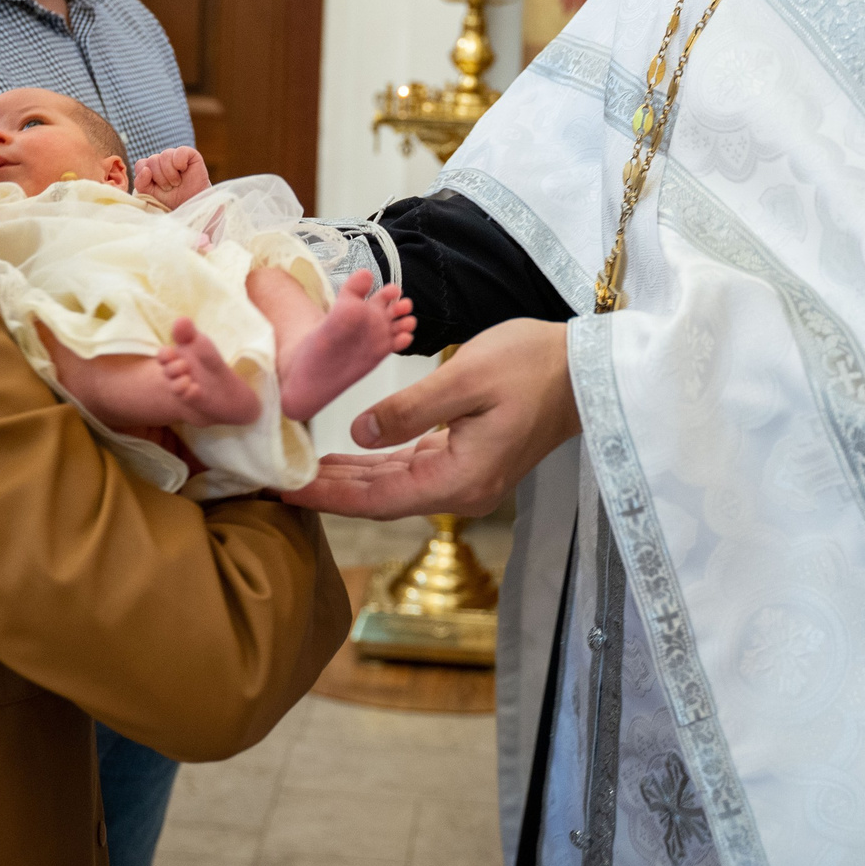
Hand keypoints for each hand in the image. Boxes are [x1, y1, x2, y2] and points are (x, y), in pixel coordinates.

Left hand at [134, 146, 212, 208]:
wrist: (190, 205)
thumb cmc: (171, 200)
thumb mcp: (150, 194)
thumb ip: (141, 183)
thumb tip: (146, 170)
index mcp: (151, 167)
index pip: (141, 164)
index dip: (146, 177)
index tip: (156, 188)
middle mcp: (162, 160)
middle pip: (152, 160)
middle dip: (160, 178)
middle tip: (169, 187)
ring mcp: (175, 155)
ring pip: (165, 155)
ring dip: (170, 174)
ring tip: (177, 182)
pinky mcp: (190, 154)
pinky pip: (180, 151)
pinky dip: (180, 162)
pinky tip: (184, 171)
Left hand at [285, 319, 578, 518]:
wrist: (588, 371)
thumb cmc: (532, 365)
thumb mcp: (465, 377)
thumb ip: (410, 408)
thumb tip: (360, 432)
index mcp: (460, 478)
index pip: (378, 499)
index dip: (328, 496)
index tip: (284, 492)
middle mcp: (462, 490)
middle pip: (381, 499)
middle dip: (329, 491)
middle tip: (276, 484)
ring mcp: (469, 478)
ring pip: (394, 486)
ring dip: (350, 479)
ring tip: (302, 471)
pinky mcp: (472, 460)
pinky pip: (412, 470)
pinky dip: (377, 466)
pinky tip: (350, 457)